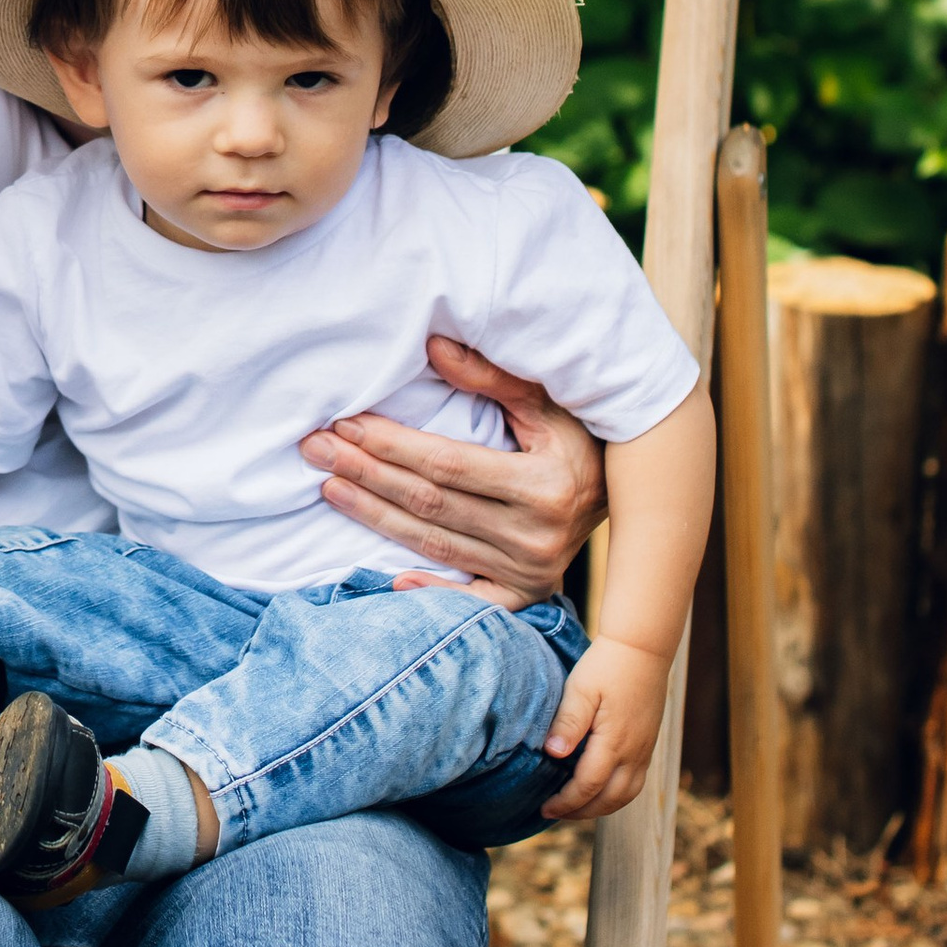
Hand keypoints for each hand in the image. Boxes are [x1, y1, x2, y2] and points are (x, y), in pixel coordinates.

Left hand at [302, 335, 605, 597]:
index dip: (391, 444)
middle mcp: (537, 536)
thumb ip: (492, 377)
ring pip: (435, 544)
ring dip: (375, 516)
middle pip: (430, 504)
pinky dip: (430, 592)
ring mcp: (530, 573)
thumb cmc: (581, 438)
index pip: (446, 464)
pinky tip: (386, 580)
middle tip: (315, 448)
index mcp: (543, 485)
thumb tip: (432, 345)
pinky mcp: (526, 596)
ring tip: (328, 487)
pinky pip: (470, 601)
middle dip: (367, 473)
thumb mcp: (549, 402)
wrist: (631, 496)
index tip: (345, 422)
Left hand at [539, 635, 670, 821]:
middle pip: (610, 800)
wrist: (643, 648)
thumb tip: (553, 754)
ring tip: (575, 808)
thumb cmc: (606, 665)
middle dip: (581, 812)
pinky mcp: (648, 744)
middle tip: (554, 813)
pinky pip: (635, 783)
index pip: (588, 786)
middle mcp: (634, 752)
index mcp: (614, 742)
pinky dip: (616, 795)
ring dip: (601, 808)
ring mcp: (645, 750)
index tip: (544, 808)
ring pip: (627, 796)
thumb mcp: (581, 689)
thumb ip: (568, 723)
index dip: (565, 802)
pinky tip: (598, 789)